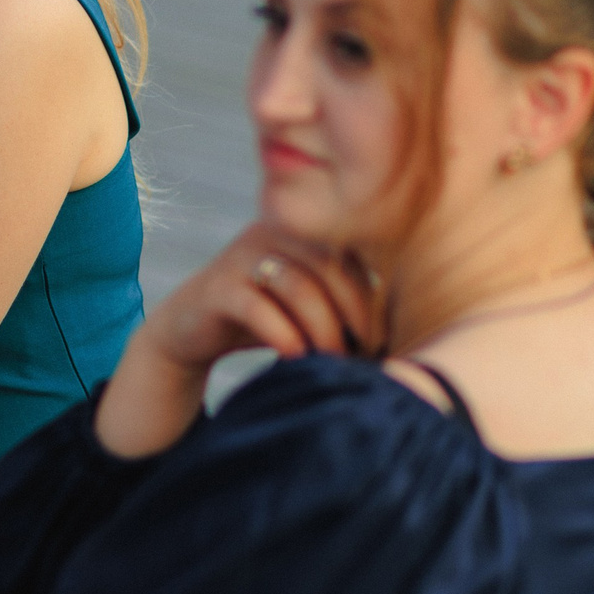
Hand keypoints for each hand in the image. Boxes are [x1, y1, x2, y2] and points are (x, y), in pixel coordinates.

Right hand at [140, 221, 379, 369]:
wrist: (190, 329)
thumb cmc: (264, 319)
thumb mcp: (306, 304)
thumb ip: (343, 300)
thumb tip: (403, 331)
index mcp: (300, 230)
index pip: (351, 257)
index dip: (370, 300)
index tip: (379, 340)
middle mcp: (272, 232)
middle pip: (330, 268)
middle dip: (352, 317)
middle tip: (360, 355)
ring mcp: (241, 256)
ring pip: (299, 287)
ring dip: (323, 331)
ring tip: (330, 362)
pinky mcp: (217, 287)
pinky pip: (258, 307)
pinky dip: (284, 335)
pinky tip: (294, 358)